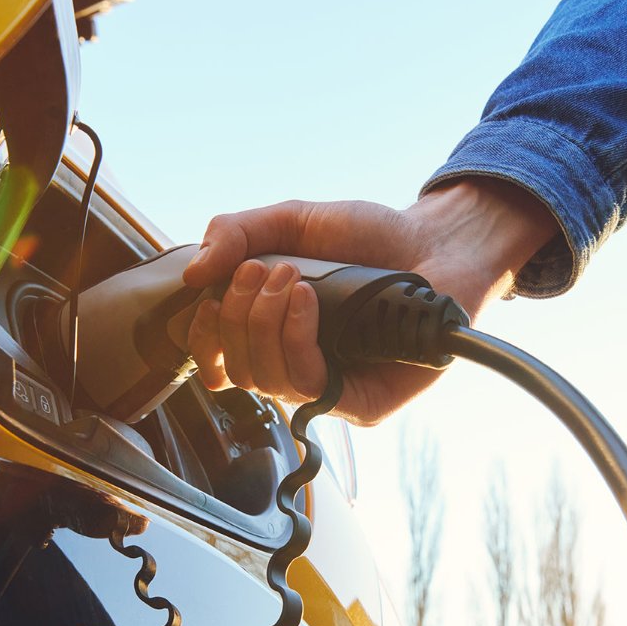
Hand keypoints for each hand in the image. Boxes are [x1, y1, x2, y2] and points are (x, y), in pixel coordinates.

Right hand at [182, 177, 558, 424]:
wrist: (435, 241)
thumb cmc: (369, 236)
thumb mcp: (291, 221)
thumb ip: (236, 233)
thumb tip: (192, 274)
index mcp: (272, 334)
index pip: (217, 361)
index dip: (202, 338)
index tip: (207, 298)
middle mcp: (297, 366)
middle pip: (235, 370)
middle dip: (237, 315)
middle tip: (263, 270)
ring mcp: (330, 388)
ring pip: (265, 381)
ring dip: (264, 323)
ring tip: (291, 279)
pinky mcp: (362, 404)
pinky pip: (309, 388)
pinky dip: (296, 339)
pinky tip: (308, 301)